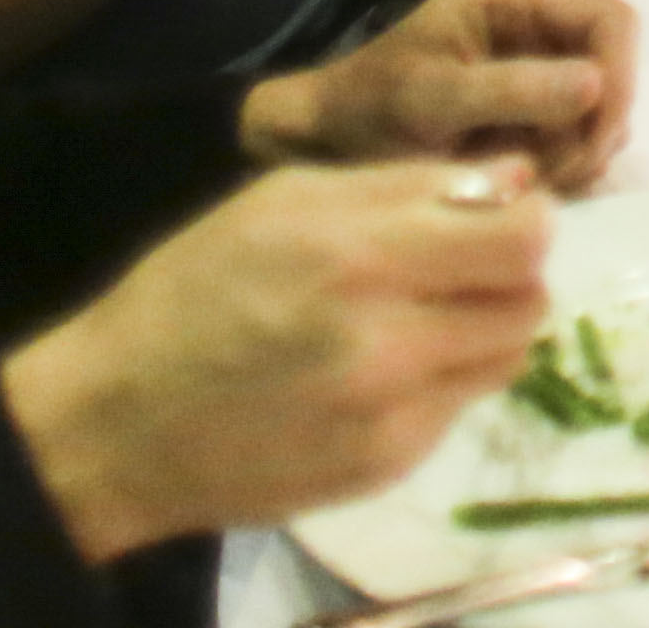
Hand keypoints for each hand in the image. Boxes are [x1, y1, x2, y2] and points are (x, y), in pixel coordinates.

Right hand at [5, 159, 553, 560]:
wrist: (119, 423)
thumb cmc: (193, 288)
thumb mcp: (285, 199)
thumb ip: (409, 186)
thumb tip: (518, 181)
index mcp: (360, 255)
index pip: (522, 236)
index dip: (519, 218)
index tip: (486, 218)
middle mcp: (389, 341)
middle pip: (529, 298)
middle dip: (505, 274)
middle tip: (455, 268)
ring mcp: (392, 416)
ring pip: (508, 355)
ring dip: (482, 327)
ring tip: (419, 317)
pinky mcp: (386, 466)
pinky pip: (459, 406)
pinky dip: (440, 380)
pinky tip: (378, 371)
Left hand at [250, 0, 642, 192]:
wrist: (329, 134)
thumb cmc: (372, 107)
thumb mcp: (433, 99)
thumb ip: (513, 91)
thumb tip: (597, 86)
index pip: (613, 22)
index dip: (619, 83)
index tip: (590, 149)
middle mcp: (543, 10)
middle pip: (616, 64)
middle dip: (596, 126)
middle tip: (557, 178)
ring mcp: (543, 52)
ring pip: (604, 101)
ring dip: (580, 148)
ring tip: (528, 179)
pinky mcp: (539, 92)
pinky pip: (582, 124)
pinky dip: (565, 157)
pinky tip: (525, 176)